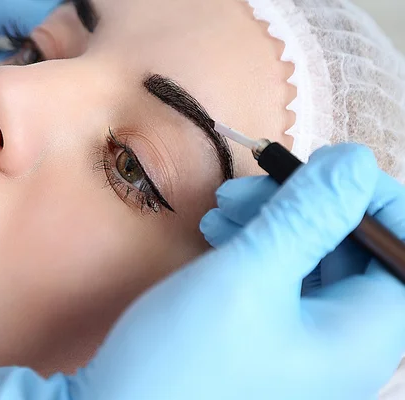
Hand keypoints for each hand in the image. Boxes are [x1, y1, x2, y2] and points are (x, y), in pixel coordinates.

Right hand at [67, 144, 404, 399]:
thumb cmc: (183, 363)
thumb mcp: (246, 275)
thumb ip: (307, 215)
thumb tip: (356, 161)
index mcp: (361, 336)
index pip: (402, 247)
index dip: (373, 198)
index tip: (325, 164)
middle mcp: (343, 344)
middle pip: (353, 248)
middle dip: (307, 204)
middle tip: (252, 185)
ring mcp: (304, 343)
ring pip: (312, 258)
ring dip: (274, 220)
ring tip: (223, 208)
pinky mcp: (269, 338)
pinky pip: (280, 278)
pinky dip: (255, 245)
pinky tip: (219, 232)